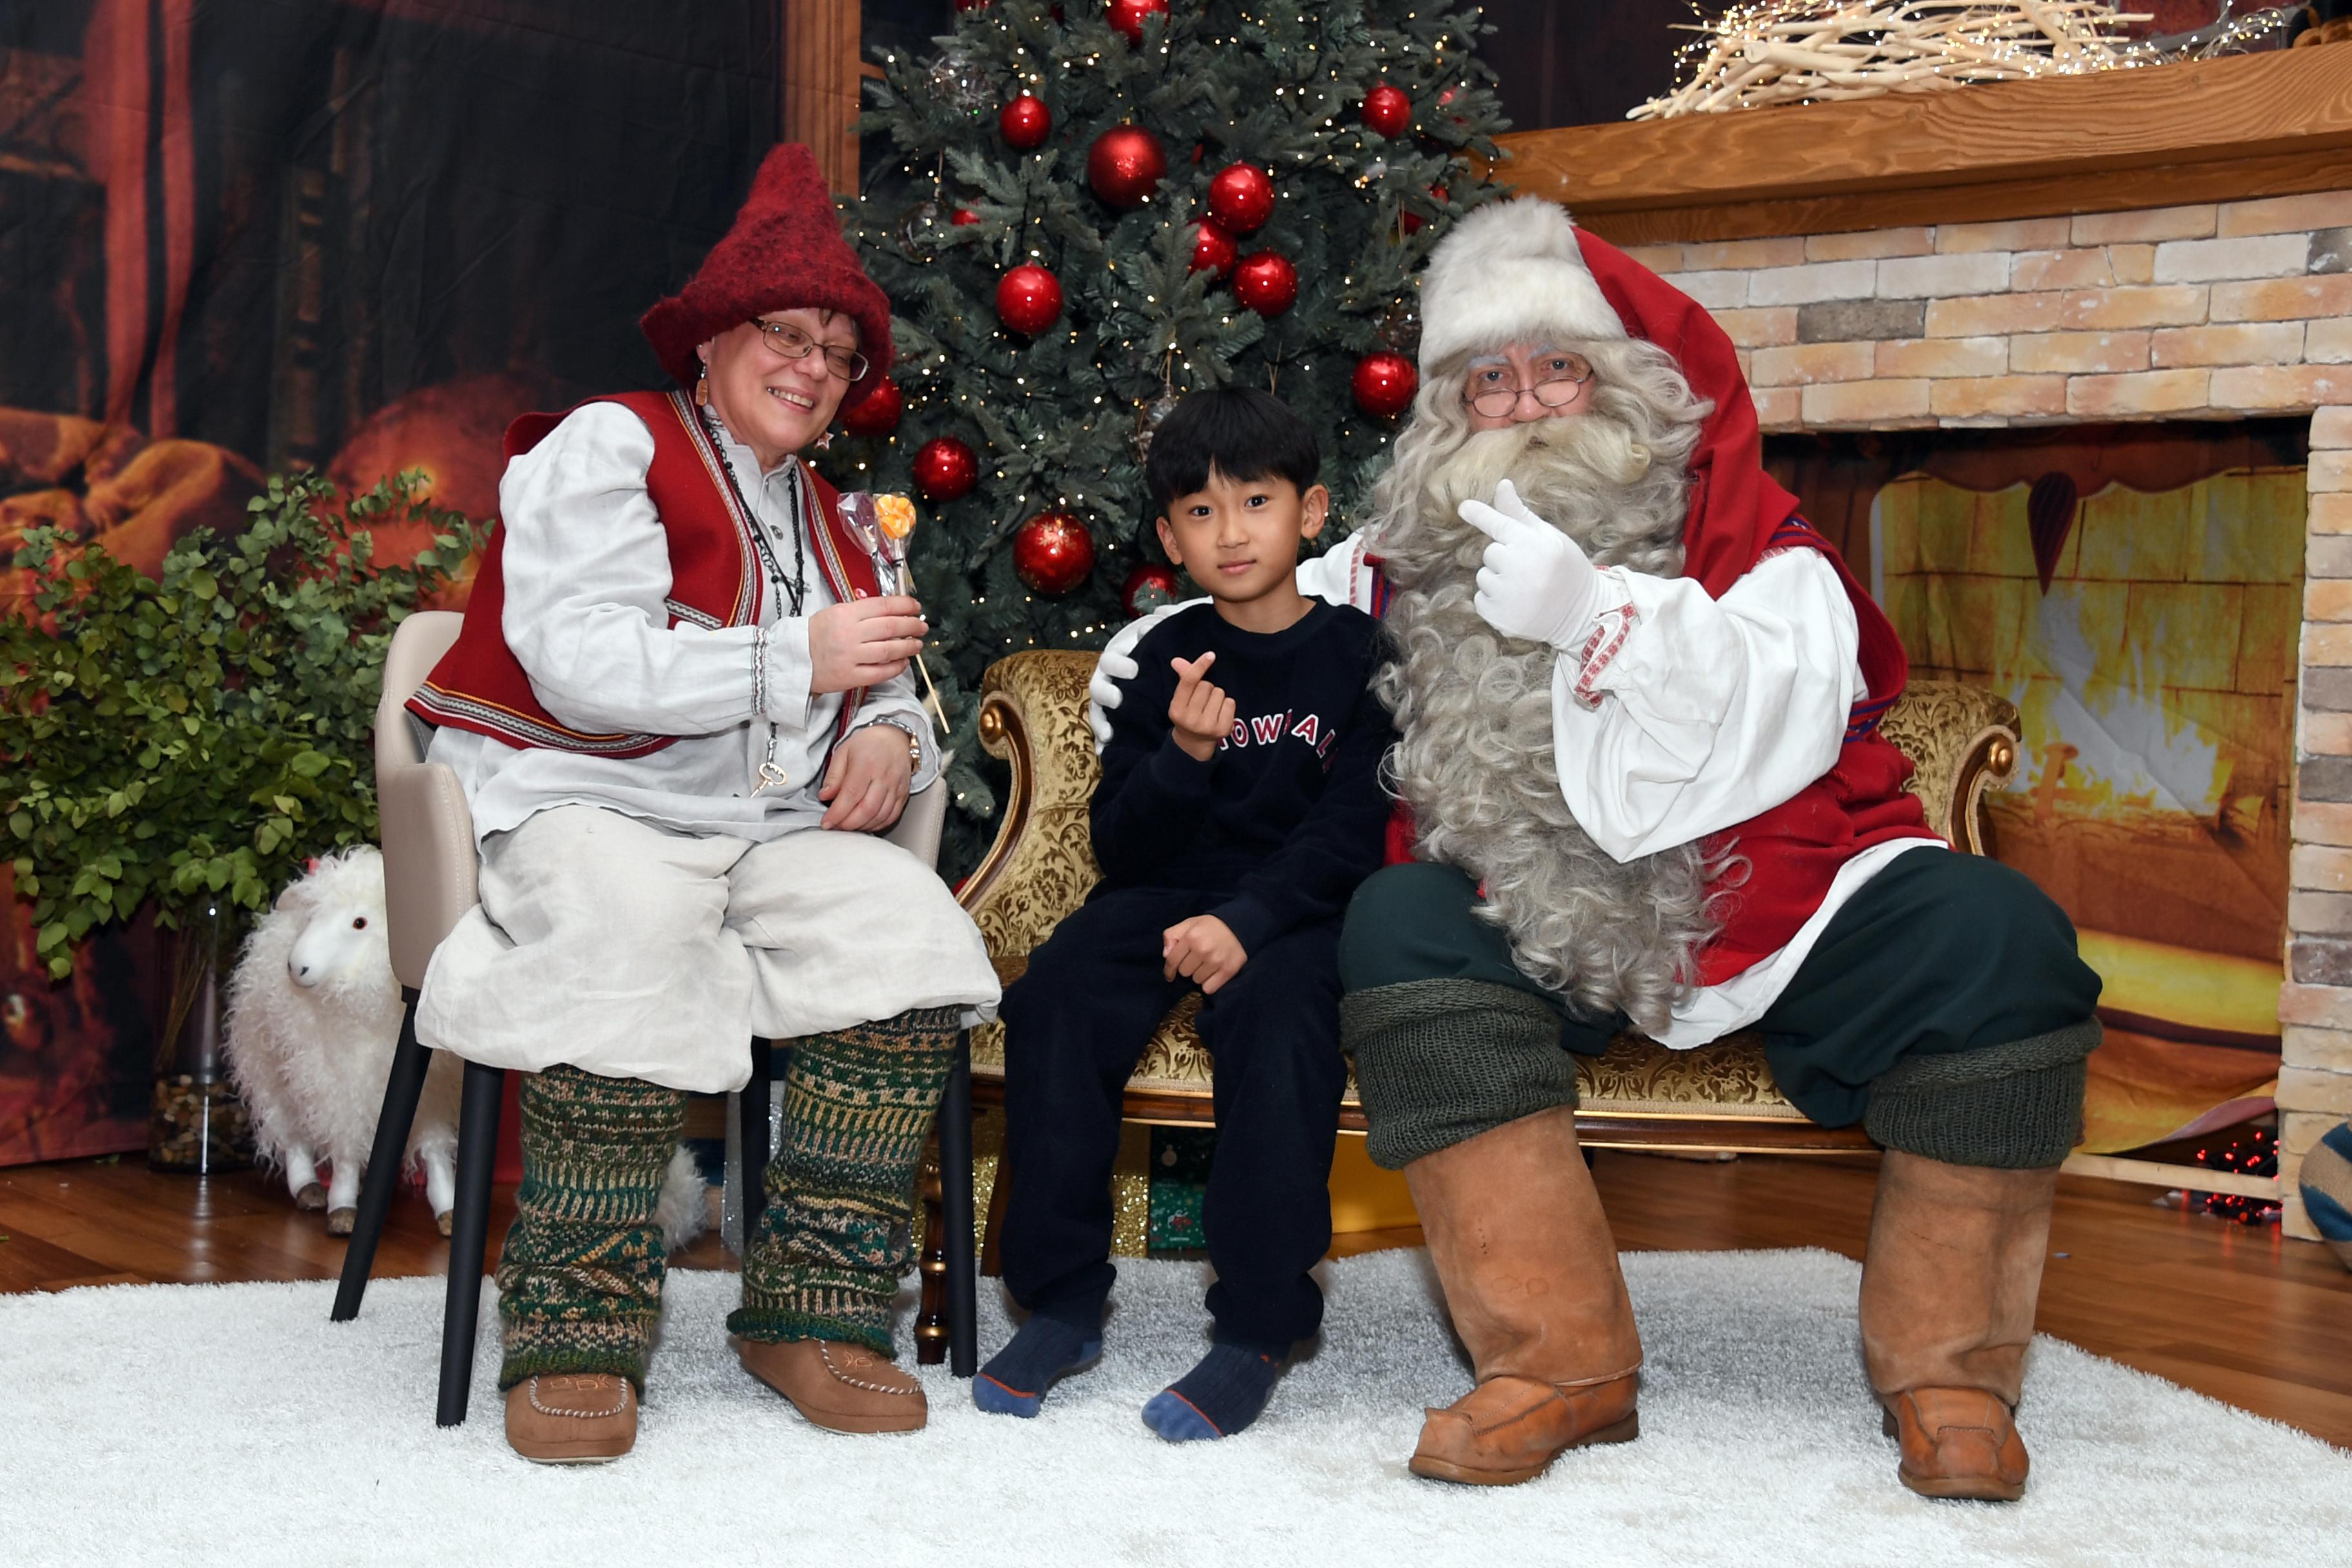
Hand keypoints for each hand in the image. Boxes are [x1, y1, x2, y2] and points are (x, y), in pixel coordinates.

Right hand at [809, 596, 926, 694]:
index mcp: (846, 614)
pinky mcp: (851, 677)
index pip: (883, 606)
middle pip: (890, 627)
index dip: (904, 605)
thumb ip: (861, 611)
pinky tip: (903, 662)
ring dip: (908, 646)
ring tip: (917, 644)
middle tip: (921, 626)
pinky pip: (880, 672)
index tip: (915, 606)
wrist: (793, 659)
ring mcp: (851, 657)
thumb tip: (891, 610)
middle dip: (912, 625)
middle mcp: (850, 634)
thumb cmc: (816, 634)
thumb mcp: (835, 613)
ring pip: (889, 650)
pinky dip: (896, 667)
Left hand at [819, 723, 914, 831]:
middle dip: (848, 823)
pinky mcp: (904, 794)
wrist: (894, 737)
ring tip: (848, 826)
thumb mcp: (843, 752)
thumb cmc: (867, 744)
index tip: (827, 822)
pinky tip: (866, 824)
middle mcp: (884, 776)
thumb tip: (825, 796)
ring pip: (880, 816)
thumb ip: (833, 776)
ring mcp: (896, 786)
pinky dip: (877, 824)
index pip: (850, 795)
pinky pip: (892, 816)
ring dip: (862, 826)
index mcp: (866, 764)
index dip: (837, 813)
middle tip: (836, 826)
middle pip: (866, 809)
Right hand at [1088, 597, 1203, 748]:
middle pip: (1098, 683)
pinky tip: (1106, 746)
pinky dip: (1102, 735)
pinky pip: (1101, 725)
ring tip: (1109, 732)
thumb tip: (1163, 614)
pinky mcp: (1108, 713)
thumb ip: (1165, 620)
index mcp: (1117, 656)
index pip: (1113, 657)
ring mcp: (1105, 696)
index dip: (1120, 663)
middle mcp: (1107, 676)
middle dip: (1107, 692)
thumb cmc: (1154, 648)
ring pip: (1095, 707)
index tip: (1134, 671)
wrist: (1156, 671)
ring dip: (1100, 720)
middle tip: (1120, 700)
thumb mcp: (1161, 633)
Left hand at [1162, 914, 1246, 994]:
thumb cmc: (1211, 926)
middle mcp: (1203, 949)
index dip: (1168, 970)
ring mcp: (1216, 961)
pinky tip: (1213, 974)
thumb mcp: (1189, 923)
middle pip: (1184, 972)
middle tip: (1196, 960)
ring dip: (1199, 975)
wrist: (1240, 925)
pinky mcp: (1228, 970)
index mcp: (1191, 937)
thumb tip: (1166, 955)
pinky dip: (1209, 984)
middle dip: (1187, 967)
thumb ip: (1171, 935)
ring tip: (1207, 964)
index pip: (1172, 960)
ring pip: (1197, 980)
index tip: (1170, 975)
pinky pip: (1209, 988)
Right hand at [1167, 653, 1234, 762]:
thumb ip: (1183, 678)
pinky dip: (1226, 705)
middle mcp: (1190, 719)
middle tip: (1201, 701)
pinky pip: (1230, 703)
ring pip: (1219, 693)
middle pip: (1206, 685)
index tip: (1210, 655)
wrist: (1194, 743)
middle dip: (1206, 688)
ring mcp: (1207, 726)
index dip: (1199, 666)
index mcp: (1176, 709)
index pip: (1189, 682)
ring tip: (1210, 708)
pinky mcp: (1223, 730)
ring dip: (1217, 696)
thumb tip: (1177, 660)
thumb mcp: (1181, 699)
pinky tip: (1219, 714)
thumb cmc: (1188, 714)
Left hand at [1456, 479, 1601, 649]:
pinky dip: (1493, 601)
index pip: (1500, 524)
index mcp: (1535, 545)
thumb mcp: (1549, 536)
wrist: (1582, 613)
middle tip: (1529, 568)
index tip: (1463, 508)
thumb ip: (1519, 514)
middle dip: (1504, 557)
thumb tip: (1502, 485)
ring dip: (1497, 580)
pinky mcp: (1500, 618)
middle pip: (1490, 553)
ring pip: (1483, 577)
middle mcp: (1520, 570)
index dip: (1480, 515)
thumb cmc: (1565, 568)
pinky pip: (1480, 599)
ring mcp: (1509, 596)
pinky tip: (1517, 603)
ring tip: (1524, 588)